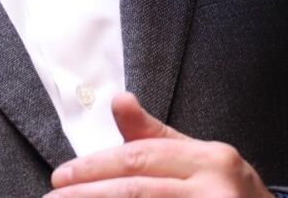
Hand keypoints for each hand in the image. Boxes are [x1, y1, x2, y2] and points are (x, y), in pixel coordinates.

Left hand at [46, 92, 271, 196]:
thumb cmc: (226, 192)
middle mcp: (216, 189)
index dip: (95, 167)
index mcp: (211, 159)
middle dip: (89, 193)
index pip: (140, 158)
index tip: (61, 177)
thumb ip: (154, 135)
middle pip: (137, 190)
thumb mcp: (198, 158)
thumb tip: (118, 100)